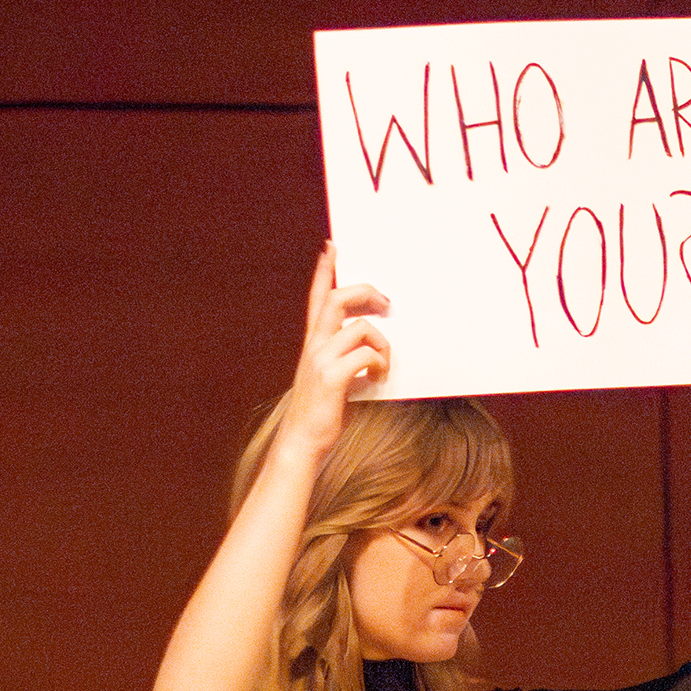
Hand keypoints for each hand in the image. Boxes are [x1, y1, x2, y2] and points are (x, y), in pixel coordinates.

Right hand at [277, 245, 389, 457]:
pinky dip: (380, 364)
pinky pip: (367, 355)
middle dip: (364, 292)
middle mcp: (313, 346)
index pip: (317, 298)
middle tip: (386, 301)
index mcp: (313, 343)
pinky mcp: (332, 377)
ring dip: (381, 342)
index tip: (331, 248)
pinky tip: (378, 379)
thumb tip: (374, 348)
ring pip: (359, 327)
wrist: (303, 442)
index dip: (324, 272)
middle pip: (336, 299)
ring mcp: (320, 359)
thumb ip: (349, 357)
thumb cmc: (323, 411)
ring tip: (383, 365)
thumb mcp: (336, 377)